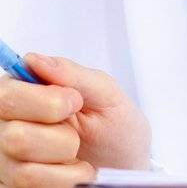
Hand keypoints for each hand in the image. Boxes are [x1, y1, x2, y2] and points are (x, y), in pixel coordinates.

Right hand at [0, 54, 150, 187]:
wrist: (126, 168)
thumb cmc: (116, 129)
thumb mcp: (107, 94)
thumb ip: (73, 75)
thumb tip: (34, 60)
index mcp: (27, 94)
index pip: (6, 94)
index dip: (43, 101)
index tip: (75, 101)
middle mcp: (10, 127)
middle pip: (13, 134)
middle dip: (60, 135)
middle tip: (79, 132)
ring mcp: (10, 160)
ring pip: (24, 165)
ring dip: (65, 157)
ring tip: (77, 152)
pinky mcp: (15, 184)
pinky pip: (31, 184)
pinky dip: (66, 178)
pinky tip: (73, 171)